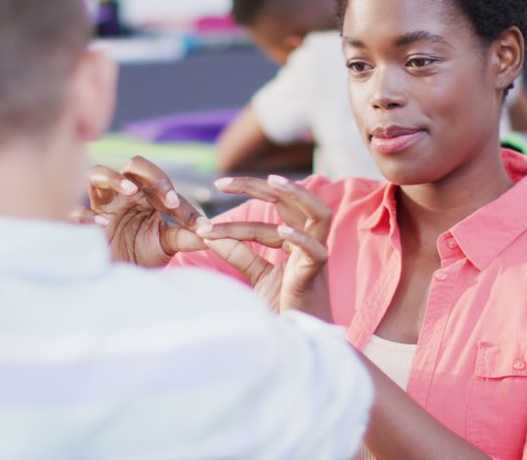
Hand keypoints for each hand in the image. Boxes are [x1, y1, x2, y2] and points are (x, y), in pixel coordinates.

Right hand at [84, 157, 207, 266]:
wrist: (120, 278)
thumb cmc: (143, 255)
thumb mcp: (169, 244)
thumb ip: (188, 235)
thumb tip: (213, 231)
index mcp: (145, 194)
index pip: (163, 184)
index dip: (180, 201)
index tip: (198, 224)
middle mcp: (122, 194)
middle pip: (133, 164)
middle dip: (153, 176)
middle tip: (170, 200)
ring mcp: (100, 206)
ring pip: (96, 174)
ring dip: (114, 178)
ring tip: (131, 190)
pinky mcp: (82, 225)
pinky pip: (78, 211)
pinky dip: (89, 215)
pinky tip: (104, 224)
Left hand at [194, 174, 331, 318]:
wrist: (296, 344)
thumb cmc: (282, 310)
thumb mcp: (256, 276)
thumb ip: (239, 253)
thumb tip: (208, 233)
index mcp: (296, 241)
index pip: (274, 207)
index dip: (246, 193)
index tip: (217, 185)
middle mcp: (309, 243)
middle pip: (293, 202)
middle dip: (260, 186)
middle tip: (223, 182)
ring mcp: (316, 257)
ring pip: (317, 215)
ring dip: (297, 196)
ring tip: (272, 182)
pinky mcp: (317, 276)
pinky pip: (315, 251)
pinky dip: (300, 239)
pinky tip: (283, 231)